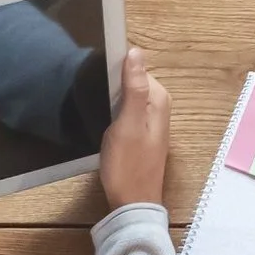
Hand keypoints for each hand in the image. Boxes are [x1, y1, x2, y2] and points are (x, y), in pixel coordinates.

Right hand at [97, 47, 170, 208]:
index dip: (115, 69)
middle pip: (131, 81)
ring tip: (97, 112)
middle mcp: (159, 106)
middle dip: (111, 86)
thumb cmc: (128, 165)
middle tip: (95, 102)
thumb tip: (136, 52)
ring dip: (109, 100)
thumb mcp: (128, 124)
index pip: (136, 66)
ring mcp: (150, 120)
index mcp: (159, 99)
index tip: (97, 80)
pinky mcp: (139, 132)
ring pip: (125, 97)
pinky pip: (124, 111)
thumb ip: (134, 89)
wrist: (131, 202)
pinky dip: (111, 113)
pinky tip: (102, 123)